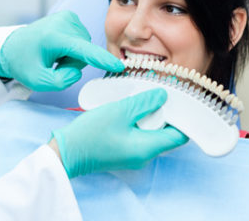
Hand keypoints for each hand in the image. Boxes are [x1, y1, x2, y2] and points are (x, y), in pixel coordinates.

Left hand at [0, 11, 123, 90]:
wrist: (14, 46)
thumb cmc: (24, 63)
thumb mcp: (37, 81)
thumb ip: (60, 81)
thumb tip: (76, 71)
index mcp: (53, 37)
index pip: (83, 50)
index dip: (102, 60)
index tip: (118, 65)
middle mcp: (62, 23)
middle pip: (85, 53)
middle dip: (72, 63)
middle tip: (53, 63)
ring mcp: (68, 17)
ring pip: (85, 47)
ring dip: (72, 56)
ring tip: (55, 54)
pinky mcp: (71, 17)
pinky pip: (83, 40)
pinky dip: (73, 48)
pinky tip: (58, 47)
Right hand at [51, 88, 187, 177]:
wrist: (65, 152)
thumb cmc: (91, 134)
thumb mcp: (121, 111)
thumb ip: (145, 103)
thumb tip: (163, 96)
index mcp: (148, 148)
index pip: (180, 136)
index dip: (183, 118)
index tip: (179, 100)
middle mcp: (145, 155)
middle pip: (167, 133)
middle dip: (165, 113)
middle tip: (158, 93)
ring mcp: (134, 155)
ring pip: (152, 132)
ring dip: (150, 116)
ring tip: (143, 97)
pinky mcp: (124, 151)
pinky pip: (139, 135)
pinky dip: (139, 122)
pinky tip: (130, 108)